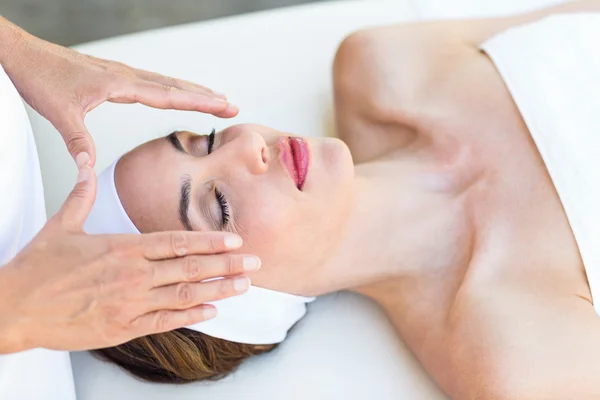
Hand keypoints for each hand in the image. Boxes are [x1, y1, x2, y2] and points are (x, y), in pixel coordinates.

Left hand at [0, 17, 237, 167]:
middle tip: (232, 105)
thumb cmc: (39, 77)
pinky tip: (175, 92)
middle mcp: (124, 75)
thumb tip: (89, 168)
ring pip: (165, 82)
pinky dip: (171, 88)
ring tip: (215, 98)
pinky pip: (152, 81)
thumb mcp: (58, 112)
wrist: (21, 53)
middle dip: (205, 97)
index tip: (224, 105)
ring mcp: (120, 73)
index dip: (198, 102)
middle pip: (175, 86)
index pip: (168, 95)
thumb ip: (78, 141)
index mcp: (118, 84)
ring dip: (192, 91)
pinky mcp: (113, 75)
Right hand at [0, 166, 259, 352]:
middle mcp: (132, 274)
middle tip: (255, 262)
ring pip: (184, 296)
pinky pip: (165, 321)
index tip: (236, 239)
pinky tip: (212, 311)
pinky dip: (191, 316)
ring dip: (218, 290)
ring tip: (244, 286)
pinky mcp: (122, 327)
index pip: (177, 242)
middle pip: (190, 268)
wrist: (13, 307)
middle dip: (227, 265)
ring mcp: (129, 303)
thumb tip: (85, 160)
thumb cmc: (38, 267)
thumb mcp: (62, 224)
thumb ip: (82, 193)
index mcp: (122, 247)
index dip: (210, 241)